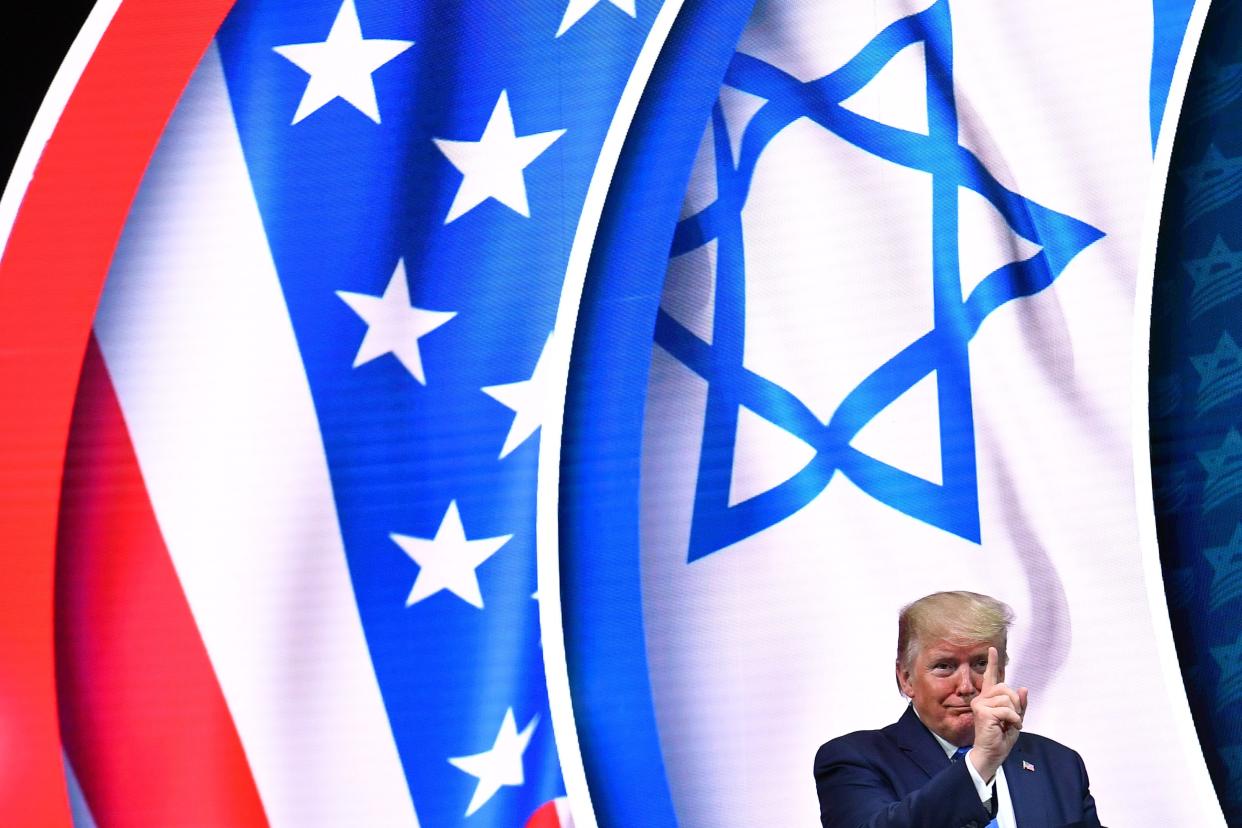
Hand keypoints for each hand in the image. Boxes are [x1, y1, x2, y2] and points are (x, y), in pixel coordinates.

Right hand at [967, 646, 1027, 781]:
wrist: (991, 754)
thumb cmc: (1001, 738)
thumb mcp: (1015, 719)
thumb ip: (1019, 705)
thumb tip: (1023, 688)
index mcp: (988, 699)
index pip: (990, 677)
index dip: (992, 662)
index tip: (992, 648)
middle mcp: (982, 698)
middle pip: (1006, 688)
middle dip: (1015, 703)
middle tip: (1012, 719)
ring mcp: (980, 704)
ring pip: (1008, 699)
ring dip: (1015, 714)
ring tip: (1010, 724)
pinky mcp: (983, 712)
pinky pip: (1007, 710)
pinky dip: (1014, 720)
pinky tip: (1010, 727)